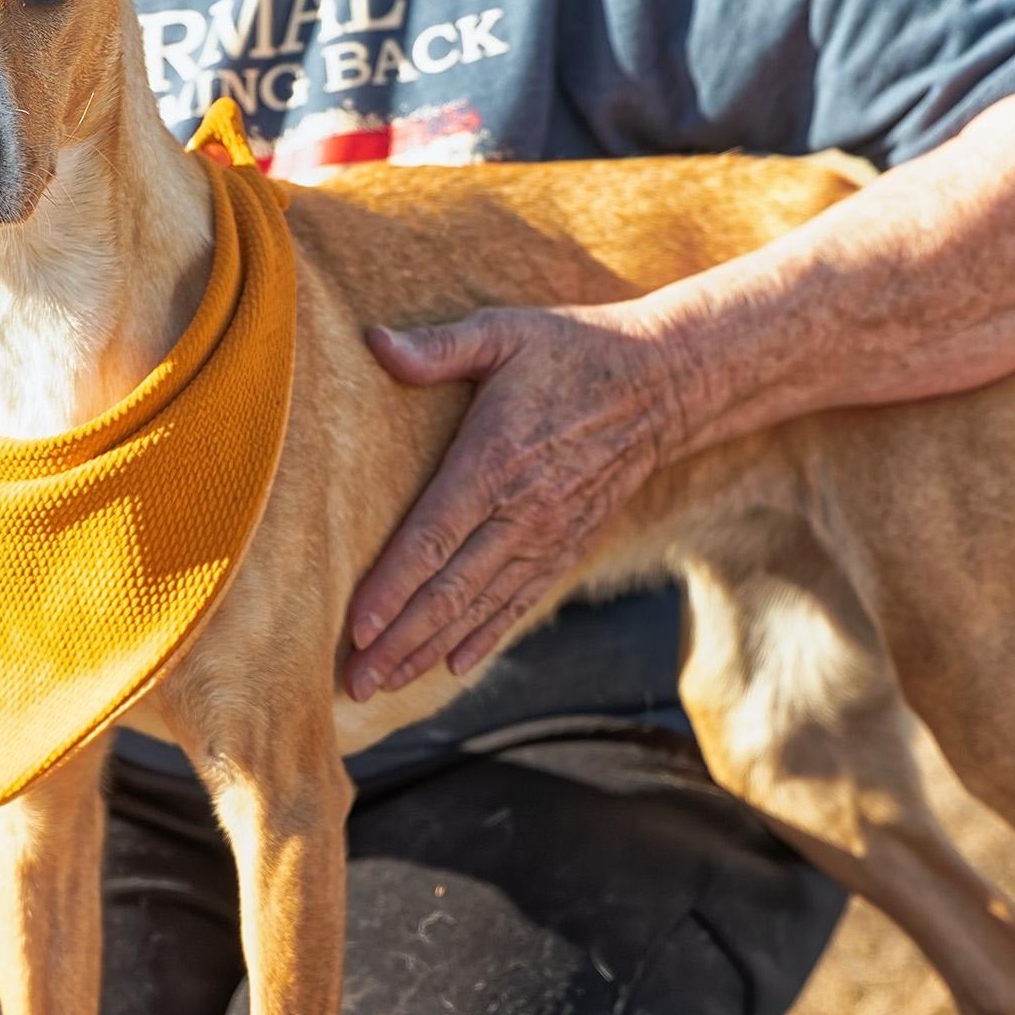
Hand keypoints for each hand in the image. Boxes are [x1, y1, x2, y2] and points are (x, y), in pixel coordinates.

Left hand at [344, 302, 676, 700]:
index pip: (432, 540)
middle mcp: (521, 512)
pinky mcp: (566, 548)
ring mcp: (547, 537)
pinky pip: (518, 602)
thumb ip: (439, 346)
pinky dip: (482, 637)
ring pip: (478, 608)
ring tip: (382, 682)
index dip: (392, 589)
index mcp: (494, 461)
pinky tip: (450, 666)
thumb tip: (375, 342)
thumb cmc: (571, 351)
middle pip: (449, 591)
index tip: (357, 628)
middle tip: (352, 682)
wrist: (662, 385)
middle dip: (398, 641)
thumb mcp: (504, 332)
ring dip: (428, 650)